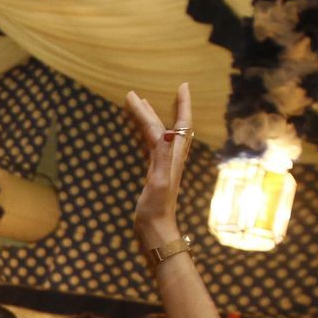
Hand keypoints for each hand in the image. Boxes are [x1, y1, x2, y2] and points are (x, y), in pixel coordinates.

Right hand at [123, 84, 190, 243]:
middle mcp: (170, 158)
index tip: (183, 86)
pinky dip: (144, 135)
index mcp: (173, 157)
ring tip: (138, 106)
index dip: (182, 105)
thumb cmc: (156, 210)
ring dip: (148, 120)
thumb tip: (167, 131)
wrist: (155, 230)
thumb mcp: (160, 182)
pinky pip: (149, 148)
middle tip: (135, 95)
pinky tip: (140, 134)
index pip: (177, 125)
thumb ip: (164, 157)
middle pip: (163, 127)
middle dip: (151, 109)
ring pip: (156, 136)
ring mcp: (162, 166)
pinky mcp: (154, 175)